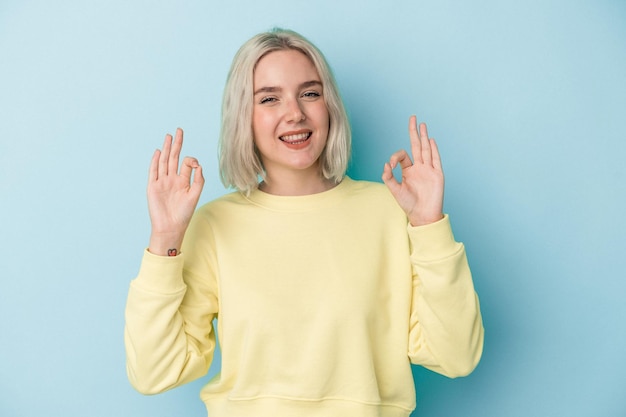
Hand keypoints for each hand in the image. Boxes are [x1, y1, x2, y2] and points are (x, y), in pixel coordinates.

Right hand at [147, 128, 203, 254]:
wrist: (170, 227)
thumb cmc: (184, 214)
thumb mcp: (195, 195)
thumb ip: (198, 180)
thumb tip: (198, 165)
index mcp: (184, 181)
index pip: (187, 164)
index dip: (191, 160)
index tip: (193, 163)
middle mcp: (172, 179)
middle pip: (174, 158)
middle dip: (177, 144)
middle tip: (179, 130)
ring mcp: (162, 182)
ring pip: (164, 162)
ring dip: (166, 149)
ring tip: (168, 136)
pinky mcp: (153, 186)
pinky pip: (153, 171)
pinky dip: (155, 161)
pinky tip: (158, 152)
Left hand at [382, 116, 443, 226]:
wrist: (422, 215)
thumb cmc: (409, 205)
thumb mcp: (395, 191)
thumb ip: (389, 178)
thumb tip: (386, 164)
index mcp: (408, 171)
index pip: (403, 156)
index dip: (395, 157)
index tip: (391, 166)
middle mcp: (419, 168)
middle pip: (416, 146)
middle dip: (414, 132)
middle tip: (412, 118)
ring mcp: (429, 170)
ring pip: (426, 149)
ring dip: (424, 137)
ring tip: (422, 125)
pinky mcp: (437, 175)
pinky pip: (435, 159)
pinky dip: (433, 150)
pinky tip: (430, 140)